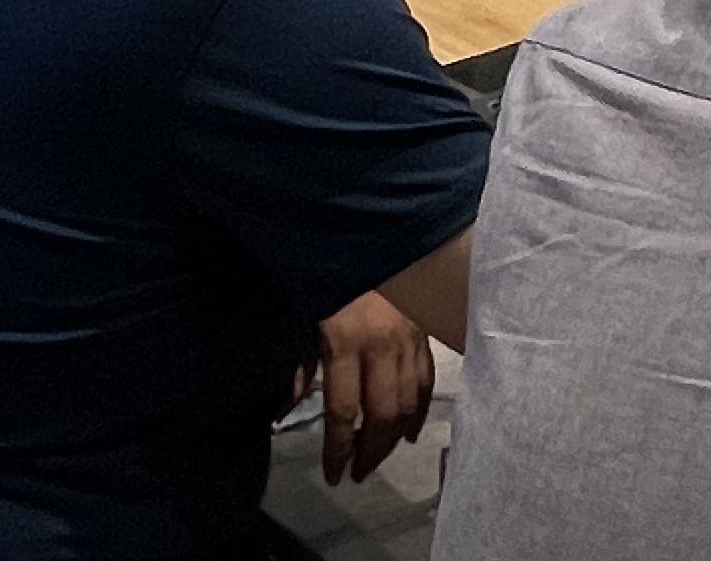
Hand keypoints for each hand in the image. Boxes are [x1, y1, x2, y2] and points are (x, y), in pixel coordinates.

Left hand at [298, 291, 434, 483]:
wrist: (370, 236)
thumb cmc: (327, 279)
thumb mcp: (303, 320)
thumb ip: (300, 368)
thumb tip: (284, 412)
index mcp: (346, 343)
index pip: (345, 412)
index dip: (339, 449)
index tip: (333, 475)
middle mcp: (381, 346)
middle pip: (382, 415)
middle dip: (370, 452)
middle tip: (358, 473)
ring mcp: (408, 340)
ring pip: (408, 403)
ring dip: (393, 439)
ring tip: (378, 457)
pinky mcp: (423, 333)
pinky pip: (426, 382)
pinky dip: (419, 411)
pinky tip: (408, 432)